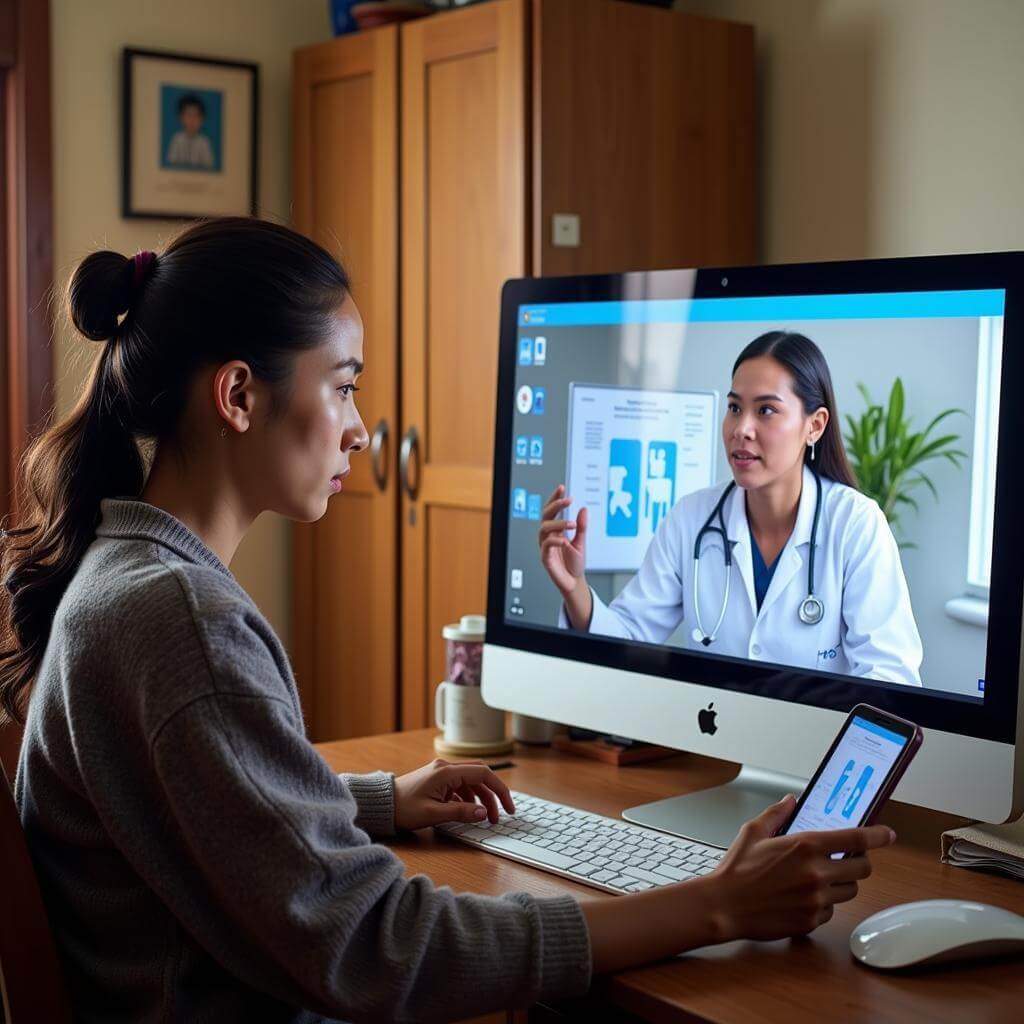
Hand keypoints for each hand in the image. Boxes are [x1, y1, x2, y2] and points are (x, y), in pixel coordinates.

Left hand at [393, 758, 515, 830]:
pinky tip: (468, 812)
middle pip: (480, 776)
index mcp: (446, 772)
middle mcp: (446, 768)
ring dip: (481, 798)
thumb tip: (484, 813)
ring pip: (471, 782)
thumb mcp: (433, 814)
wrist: (382, 805)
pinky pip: (461, 786)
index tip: (508, 807)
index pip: (483, 773)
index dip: (499, 790)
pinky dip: (469, 798)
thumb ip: (461, 812)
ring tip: (485, 818)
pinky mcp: (438, 781)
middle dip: (493, 794)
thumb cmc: (403, 809)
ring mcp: (442, 774)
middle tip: (501, 814)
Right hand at [538, 484, 587, 597]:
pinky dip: (555, 541)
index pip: (552, 510)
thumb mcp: (581, 542)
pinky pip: (546, 546)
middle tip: (567, 500)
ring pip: (544, 528)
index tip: (562, 488)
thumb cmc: (575, 563)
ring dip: (558, 523)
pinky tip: (565, 541)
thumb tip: (583, 509)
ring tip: (571, 524)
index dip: (555, 498)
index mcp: (556, 530)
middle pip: (545, 515)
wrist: (574, 581)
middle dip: (555, 505)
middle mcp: (549, 536)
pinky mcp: (545, 558)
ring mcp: (546, 546)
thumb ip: (582, 526)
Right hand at [708, 795, 895, 941]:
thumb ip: (776, 814)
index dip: (877, 835)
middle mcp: (817, 873)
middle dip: (859, 861)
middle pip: (863, 868)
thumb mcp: (753, 832)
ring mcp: (817, 899)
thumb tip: (790, 801)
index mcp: (805, 846)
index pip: (856, 839)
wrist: (724, 905)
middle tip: (846, 858)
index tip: (887, 834)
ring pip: (850, 890)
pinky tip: (805, 896)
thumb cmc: (736, 869)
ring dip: (843, 882)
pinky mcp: (812, 920)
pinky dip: (825, 903)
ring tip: (822, 877)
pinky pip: (832, 910)